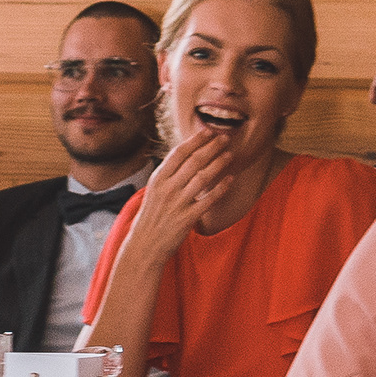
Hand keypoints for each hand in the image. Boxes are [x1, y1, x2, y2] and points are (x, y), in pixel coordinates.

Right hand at [134, 123, 237, 244]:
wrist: (144, 245)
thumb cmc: (152, 216)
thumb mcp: (154, 190)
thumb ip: (169, 174)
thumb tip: (187, 155)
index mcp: (158, 179)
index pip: (179, 152)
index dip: (196, 140)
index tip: (209, 131)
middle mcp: (167, 188)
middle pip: (194, 161)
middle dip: (211, 147)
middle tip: (225, 138)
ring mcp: (177, 203)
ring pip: (203, 177)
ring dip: (218, 163)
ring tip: (230, 154)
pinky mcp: (187, 218)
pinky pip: (208, 199)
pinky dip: (221, 188)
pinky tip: (230, 179)